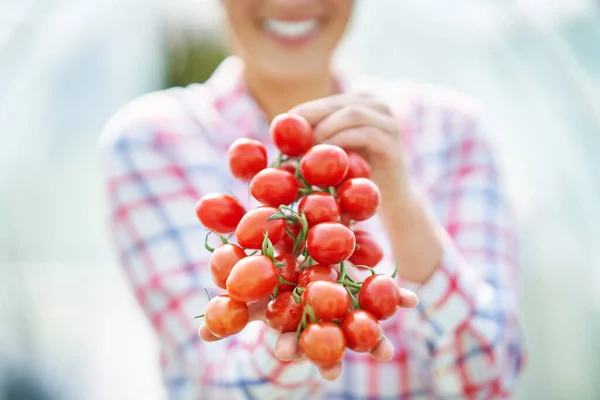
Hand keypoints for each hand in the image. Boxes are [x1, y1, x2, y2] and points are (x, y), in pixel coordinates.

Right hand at [198, 288, 418, 380]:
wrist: (294, 243)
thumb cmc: (269, 272)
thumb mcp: (247, 287)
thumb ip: (229, 310)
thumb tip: (202, 336)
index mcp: (292, 314)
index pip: (290, 337)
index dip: (291, 350)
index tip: (291, 361)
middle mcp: (319, 313)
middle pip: (326, 337)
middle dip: (331, 354)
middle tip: (334, 373)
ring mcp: (344, 302)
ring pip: (358, 324)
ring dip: (372, 339)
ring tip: (385, 353)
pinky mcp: (364, 283)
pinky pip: (382, 290)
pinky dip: (398, 295)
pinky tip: (412, 300)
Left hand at [290, 93, 442, 283]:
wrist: (391, 200)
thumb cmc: (356, 176)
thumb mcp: (333, 153)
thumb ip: (314, 140)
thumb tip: (276, 135)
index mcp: (360, 103)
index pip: (325, 102)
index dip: (302, 112)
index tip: (279, 128)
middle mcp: (376, 105)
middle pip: (336, 104)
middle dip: (309, 118)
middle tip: (289, 137)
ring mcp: (388, 121)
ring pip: (351, 114)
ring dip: (325, 129)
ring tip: (307, 148)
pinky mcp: (393, 142)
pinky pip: (364, 134)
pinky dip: (341, 142)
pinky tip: (326, 156)